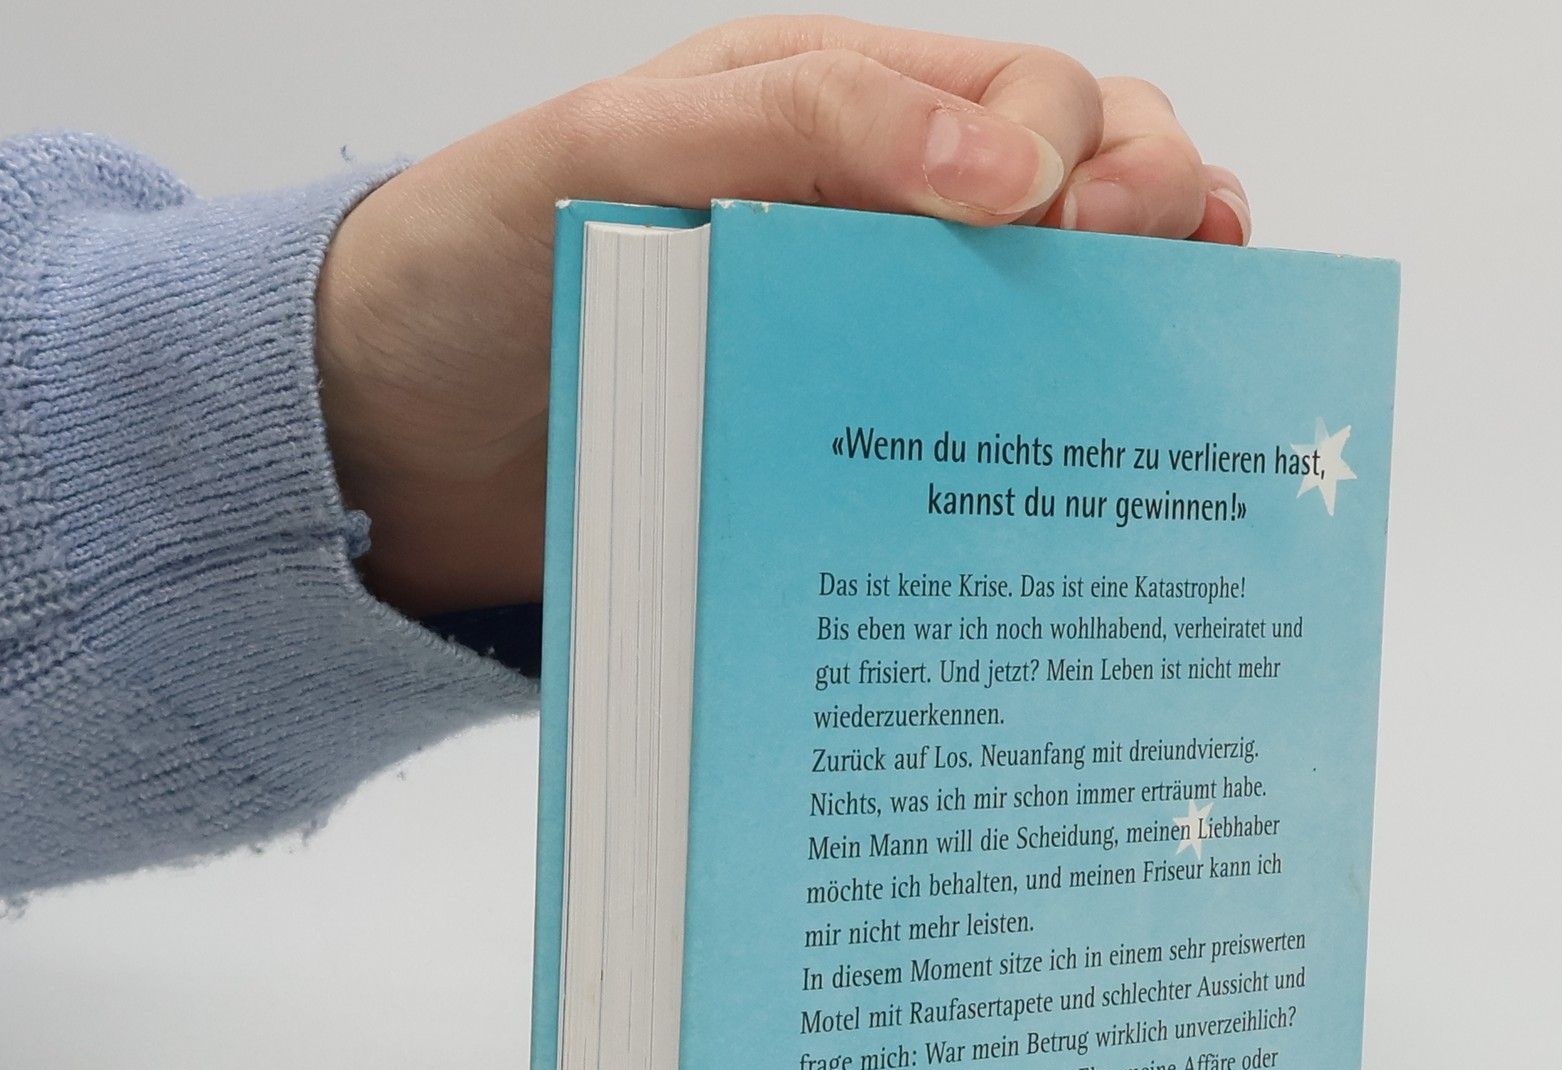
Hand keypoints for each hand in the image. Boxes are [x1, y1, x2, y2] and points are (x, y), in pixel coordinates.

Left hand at [315, 15, 1252, 616]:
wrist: (393, 439)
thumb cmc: (475, 267)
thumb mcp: (619, 149)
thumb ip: (805, 125)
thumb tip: (1008, 170)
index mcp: (838, 109)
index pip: (1032, 101)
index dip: (1085, 155)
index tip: (1073, 232)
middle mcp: (883, 216)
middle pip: (1089, 186)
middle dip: (1154, 219)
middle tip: (1141, 293)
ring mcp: (881, 335)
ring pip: (1065, 310)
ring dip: (1137, 327)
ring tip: (1167, 372)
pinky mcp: (861, 446)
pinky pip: (989, 435)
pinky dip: (1059, 445)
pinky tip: (1090, 475)